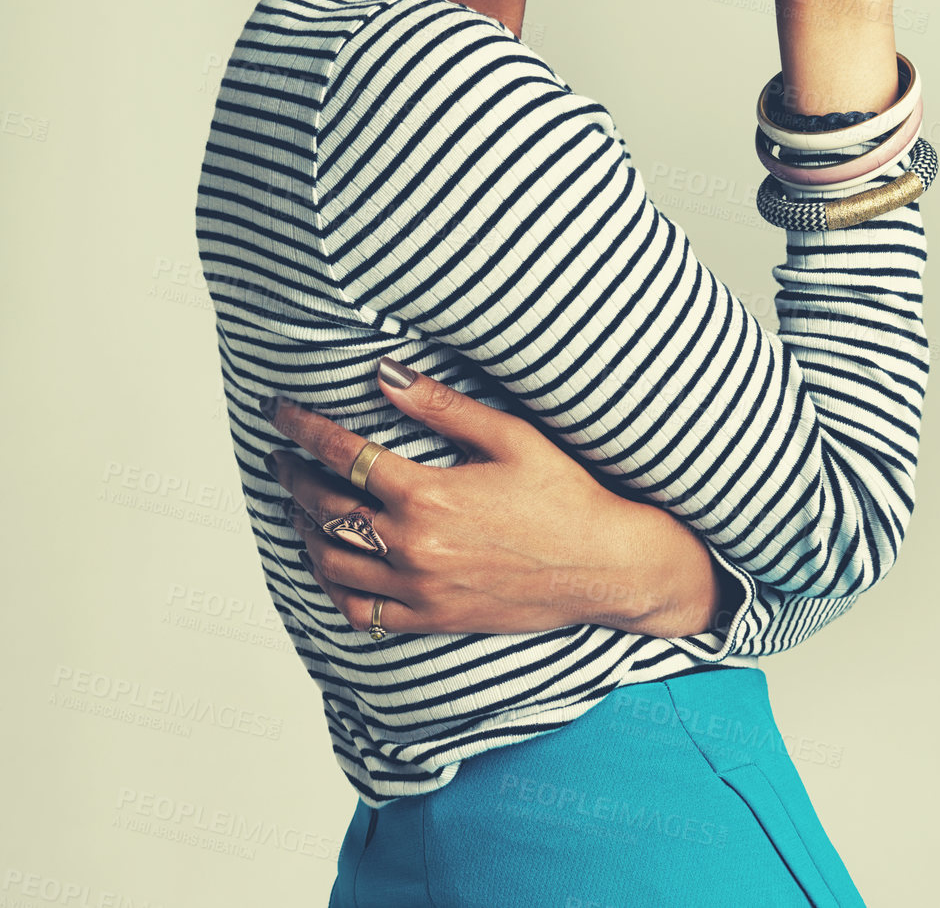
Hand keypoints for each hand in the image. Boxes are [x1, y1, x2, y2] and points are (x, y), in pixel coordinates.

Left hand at [263, 364, 721, 637]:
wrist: (604, 565)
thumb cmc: (564, 493)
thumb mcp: (510, 436)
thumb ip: (441, 407)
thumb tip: (385, 375)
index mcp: (429, 494)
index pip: (343, 455)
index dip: (303, 429)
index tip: (279, 412)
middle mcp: (414, 545)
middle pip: (325, 508)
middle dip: (293, 476)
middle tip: (280, 455)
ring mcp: (420, 588)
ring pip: (332, 564)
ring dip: (304, 529)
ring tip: (298, 505)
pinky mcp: (432, 618)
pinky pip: (360, 613)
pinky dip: (332, 588)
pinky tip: (328, 565)